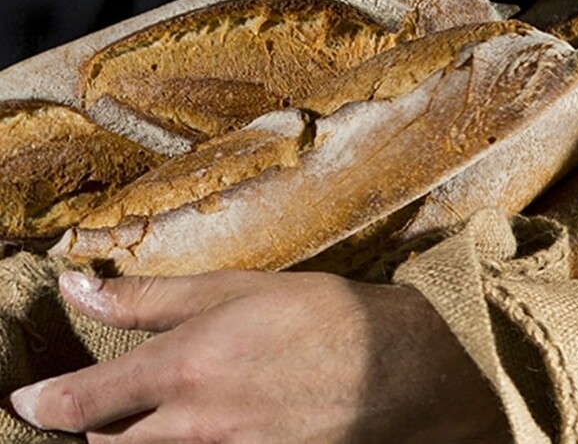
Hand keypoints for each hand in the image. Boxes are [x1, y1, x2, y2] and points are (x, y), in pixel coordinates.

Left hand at [10, 270, 509, 442]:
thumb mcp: (237, 289)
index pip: (85, 401)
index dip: (46, 403)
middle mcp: (195, 425)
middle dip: (95, 429)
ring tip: (160, 417)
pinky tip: (214, 426)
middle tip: (104, 408)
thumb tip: (79, 287)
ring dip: (138, 443)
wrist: (401, 369)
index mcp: (184, 367)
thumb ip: (151, 296)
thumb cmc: (322, 316)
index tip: (28, 401)